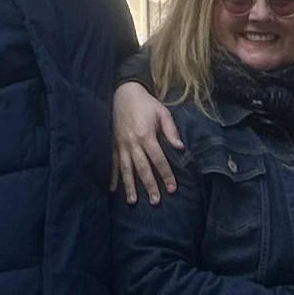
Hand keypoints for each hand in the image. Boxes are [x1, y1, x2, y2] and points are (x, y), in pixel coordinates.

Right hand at [111, 82, 183, 203]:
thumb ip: (171, 130)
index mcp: (146, 135)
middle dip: (149, 186)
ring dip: (129, 186)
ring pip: (126, 169)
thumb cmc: (145, 103)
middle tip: (155, 201)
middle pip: (142, 168)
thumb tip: (180, 148)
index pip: (158, 160)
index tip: (172, 189)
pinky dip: (112, 176)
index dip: (166, 175)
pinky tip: (113, 189)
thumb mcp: (162, 112)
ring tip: (133, 201)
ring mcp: (121, 145)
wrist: (123, 92)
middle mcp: (132, 143)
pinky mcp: (113, 144)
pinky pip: (112, 163)